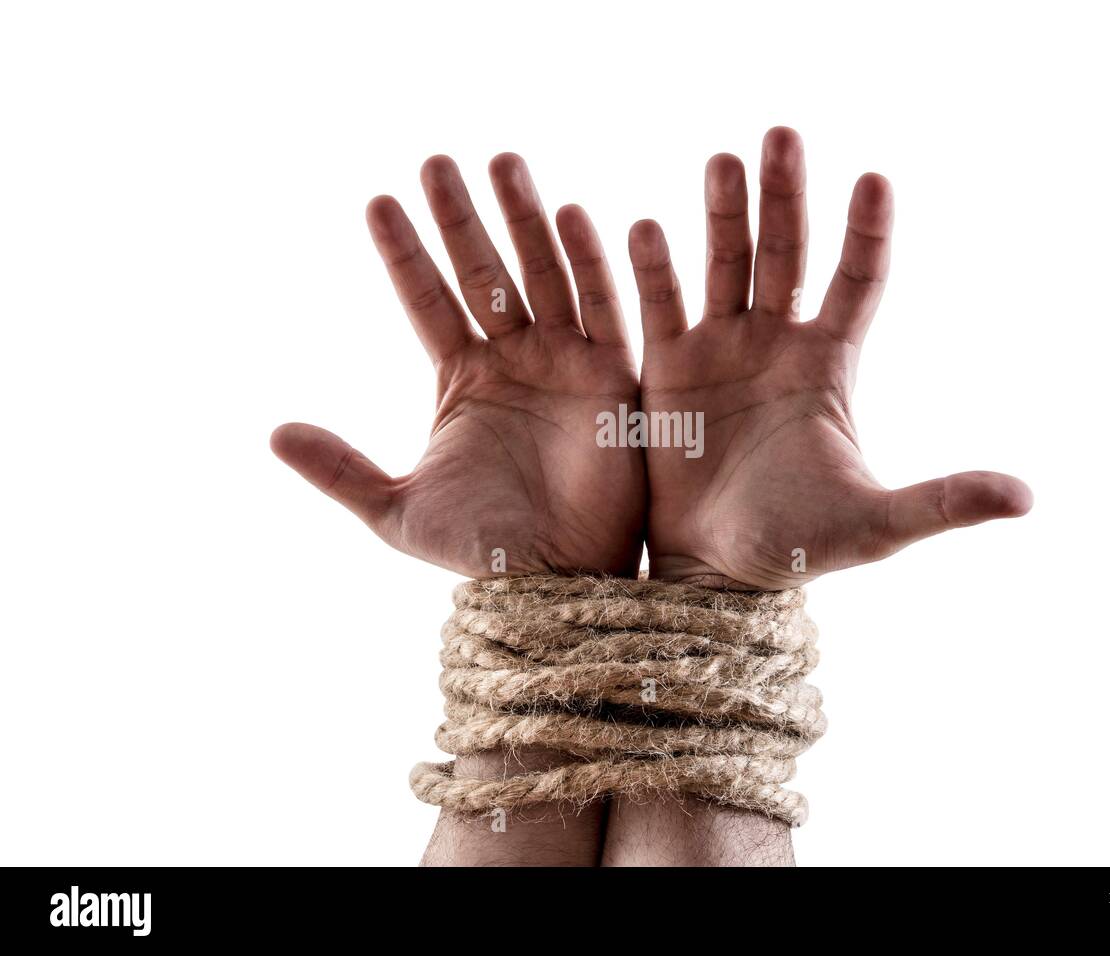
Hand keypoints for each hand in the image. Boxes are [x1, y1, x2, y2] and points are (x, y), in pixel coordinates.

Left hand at [272, 154, 643, 577]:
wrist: (556, 580)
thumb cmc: (482, 549)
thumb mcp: (396, 511)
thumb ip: (339, 469)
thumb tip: (273, 432)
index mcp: (462, 378)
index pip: (427, 300)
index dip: (404, 254)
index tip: (377, 203)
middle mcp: (513, 358)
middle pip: (482, 271)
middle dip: (460, 217)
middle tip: (436, 160)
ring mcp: (564, 361)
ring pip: (542, 275)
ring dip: (525, 220)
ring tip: (503, 162)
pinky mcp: (612, 378)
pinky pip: (603, 311)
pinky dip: (592, 266)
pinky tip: (574, 216)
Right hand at [630, 127, 1030, 589]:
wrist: (716, 573)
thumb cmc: (800, 546)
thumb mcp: (877, 524)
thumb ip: (943, 502)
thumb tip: (1029, 499)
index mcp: (830, 364)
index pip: (857, 281)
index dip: (867, 233)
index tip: (875, 178)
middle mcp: (776, 342)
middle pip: (787, 253)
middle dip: (786, 197)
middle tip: (782, 135)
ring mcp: (719, 349)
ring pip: (724, 264)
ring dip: (724, 213)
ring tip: (724, 161)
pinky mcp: (665, 369)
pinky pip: (659, 307)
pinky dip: (653, 269)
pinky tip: (643, 227)